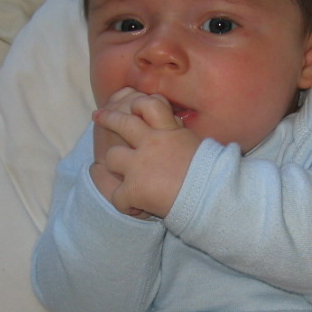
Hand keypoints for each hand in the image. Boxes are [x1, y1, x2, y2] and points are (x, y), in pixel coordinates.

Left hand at [92, 89, 200, 217]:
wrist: (212, 198)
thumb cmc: (213, 175)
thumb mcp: (198, 145)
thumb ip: (179, 135)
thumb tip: (174, 127)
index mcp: (170, 132)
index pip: (149, 104)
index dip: (139, 103)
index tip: (133, 105)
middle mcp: (151, 143)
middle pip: (122, 123)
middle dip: (108, 118)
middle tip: (99, 116)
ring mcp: (139, 165)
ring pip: (111, 157)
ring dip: (115, 167)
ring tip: (121, 176)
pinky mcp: (134, 189)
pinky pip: (116, 196)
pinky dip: (125, 204)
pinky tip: (135, 208)